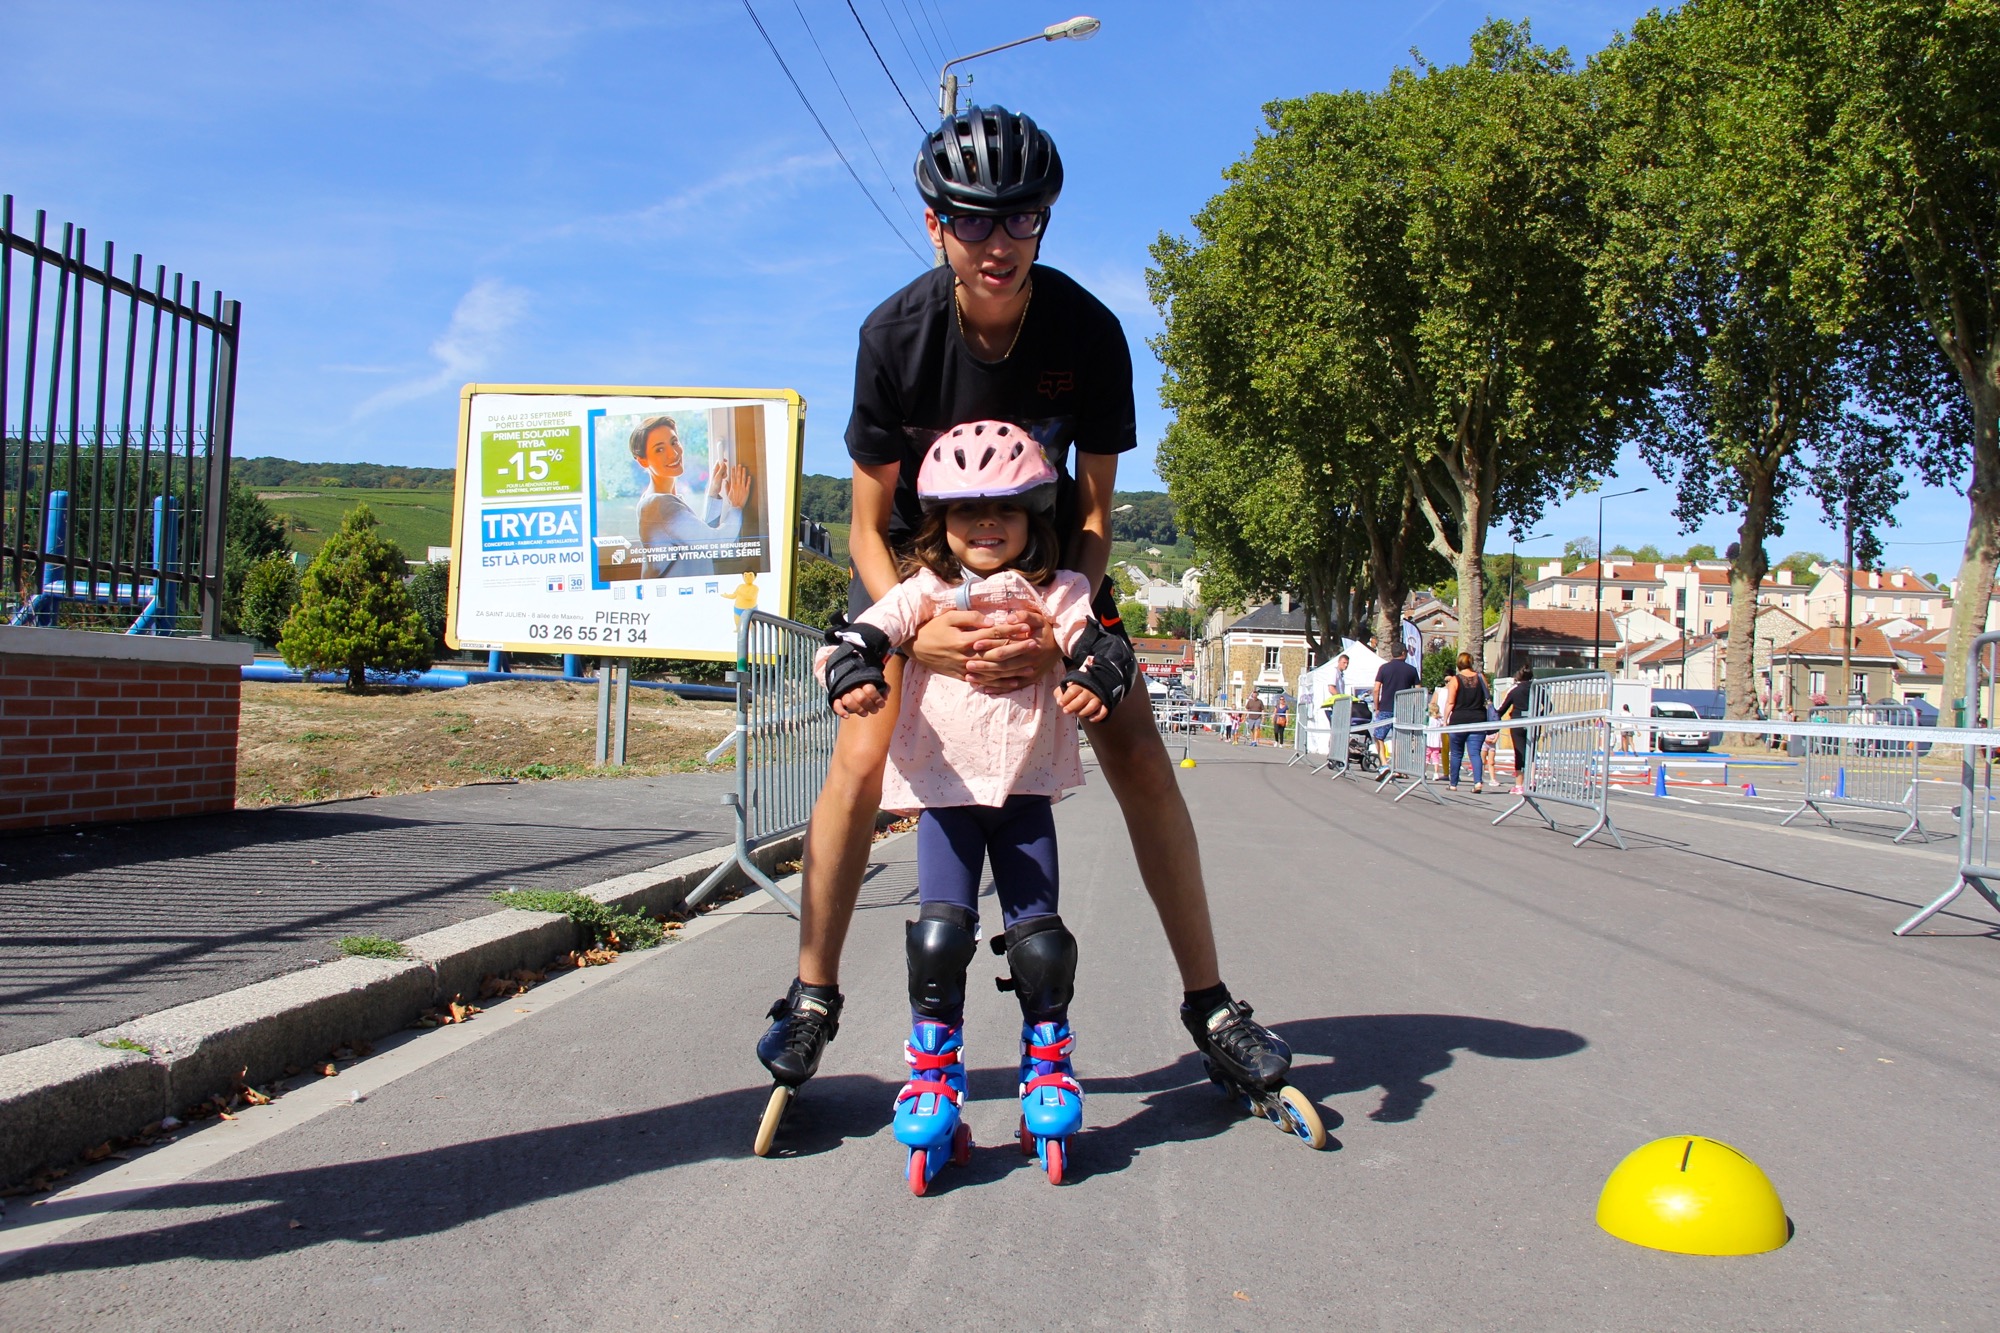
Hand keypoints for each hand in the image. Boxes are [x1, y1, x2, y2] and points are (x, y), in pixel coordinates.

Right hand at [723, 462, 752, 507]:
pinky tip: (749, 476)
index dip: (733, 471)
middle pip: (738, 476)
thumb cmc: (731, 501)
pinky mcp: (747, 491)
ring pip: (743, 479)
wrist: (736, 507)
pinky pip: (748, 484)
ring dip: (744, 473)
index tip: (733, 467)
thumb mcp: (727, 494)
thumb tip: (725, 481)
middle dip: (738, 470)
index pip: (733, 477)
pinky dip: (749, 480)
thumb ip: (726, 487)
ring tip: (744, 468)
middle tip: (739, 465)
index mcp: (733, 486)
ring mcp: (743, 488)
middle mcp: (738, 486)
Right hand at [833, 682, 885, 717]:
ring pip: (849, 701)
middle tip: (875, 710)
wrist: (849, 677)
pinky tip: (847, 716)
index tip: (882, 704)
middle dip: (870, 706)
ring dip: (859, 710)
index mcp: (862, 680)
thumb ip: (883, 687)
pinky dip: (840, 711)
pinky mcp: (837, 699)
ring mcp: (844, 692)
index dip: (877, 698)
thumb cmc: (866, 683)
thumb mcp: (876, 682)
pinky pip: (836, 705)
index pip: (869, 689)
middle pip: (861, 697)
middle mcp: (852, 686)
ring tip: (866, 713)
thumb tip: (885, 696)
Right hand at [910, 608, 1055, 693]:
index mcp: (964, 639)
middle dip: (1018, 650)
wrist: (915, 647)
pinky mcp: (963, 677)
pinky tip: (1014, 682)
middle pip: (997, 654)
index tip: (1026, 626)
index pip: (992, 634)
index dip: (1010, 630)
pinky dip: (1000, 684)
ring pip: (994, 671)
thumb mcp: (949, 617)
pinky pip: (984, 682)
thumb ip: (970, 617)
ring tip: (1031, 666)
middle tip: (1035, 645)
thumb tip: (991, 621)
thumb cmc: (933, 628)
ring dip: (1014, 669)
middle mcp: (967, 656)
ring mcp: (965, 669)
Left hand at [965, 606, 1058, 693]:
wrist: (1063, 646)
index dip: (990, 645)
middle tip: (967, 664)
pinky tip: (985, 689)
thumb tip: (1009, 618)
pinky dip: (998, 689)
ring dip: (987, 679)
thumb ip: (1025, 616)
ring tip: (970, 678)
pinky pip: (1012, 687)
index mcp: (1028, 646)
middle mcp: (1028, 662)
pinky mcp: (1030, 680)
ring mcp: (1029, 673)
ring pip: (1005, 678)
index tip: (974, 644)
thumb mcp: (1039, 619)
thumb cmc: (1048, 630)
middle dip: (984, 665)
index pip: (1005, 646)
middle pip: (1002, 665)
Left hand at [1055, 680, 1107, 722]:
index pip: (1073, 690)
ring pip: (1092, 706)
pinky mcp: (1104, 704)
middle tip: (1066, 711)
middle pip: (1081, 699)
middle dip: (1072, 707)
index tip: (1061, 704)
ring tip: (1077, 714)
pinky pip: (1103, 711)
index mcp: (1079, 685)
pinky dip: (1097, 716)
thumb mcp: (1066, 687)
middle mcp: (1089, 691)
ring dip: (1083, 712)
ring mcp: (1098, 697)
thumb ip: (1060, 692)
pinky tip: (1090, 719)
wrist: (1094, 683)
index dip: (1066, 698)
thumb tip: (1059, 701)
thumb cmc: (1077, 688)